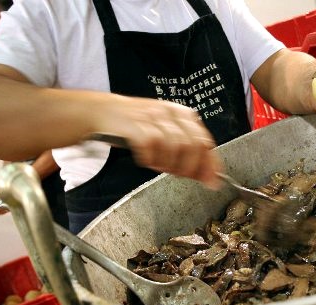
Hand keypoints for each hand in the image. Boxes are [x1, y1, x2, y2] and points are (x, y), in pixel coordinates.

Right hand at [94, 97, 222, 189]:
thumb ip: (187, 152)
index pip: (205, 141)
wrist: (102, 112)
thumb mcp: (165, 134)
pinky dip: (150, 160)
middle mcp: (169, 113)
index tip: (213, 182)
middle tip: (180, 175)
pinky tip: (146, 160)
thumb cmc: (136, 125)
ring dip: (167, 164)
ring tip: (159, 166)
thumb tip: (207, 176)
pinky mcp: (135, 125)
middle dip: (189, 167)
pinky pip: (150, 147)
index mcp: (182, 114)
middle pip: (192, 145)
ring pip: (173, 147)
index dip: (210, 164)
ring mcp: (152, 117)